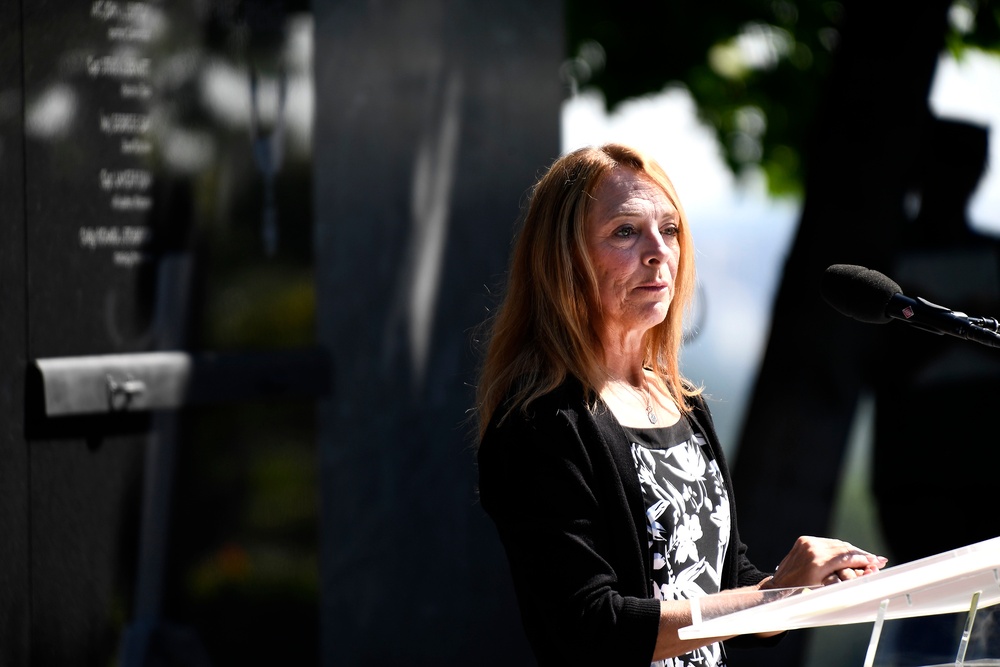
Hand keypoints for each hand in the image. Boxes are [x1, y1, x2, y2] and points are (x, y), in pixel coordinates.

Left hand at [765, 536, 887, 588]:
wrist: (778, 586)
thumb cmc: (801, 593)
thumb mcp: (825, 588)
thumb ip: (844, 579)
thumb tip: (868, 572)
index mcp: (817, 562)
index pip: (846, 557)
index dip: (863, 559)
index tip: (878, 562)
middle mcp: (812, 548)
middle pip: (843, 548)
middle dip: (861, 554)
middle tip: (878, 560)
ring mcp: (807, 542)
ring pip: (836, 544)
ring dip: (852, 551)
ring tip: (867, 557)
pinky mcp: (804, 540)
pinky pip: (827, 543)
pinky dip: (839, 548)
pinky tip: (850, 553)